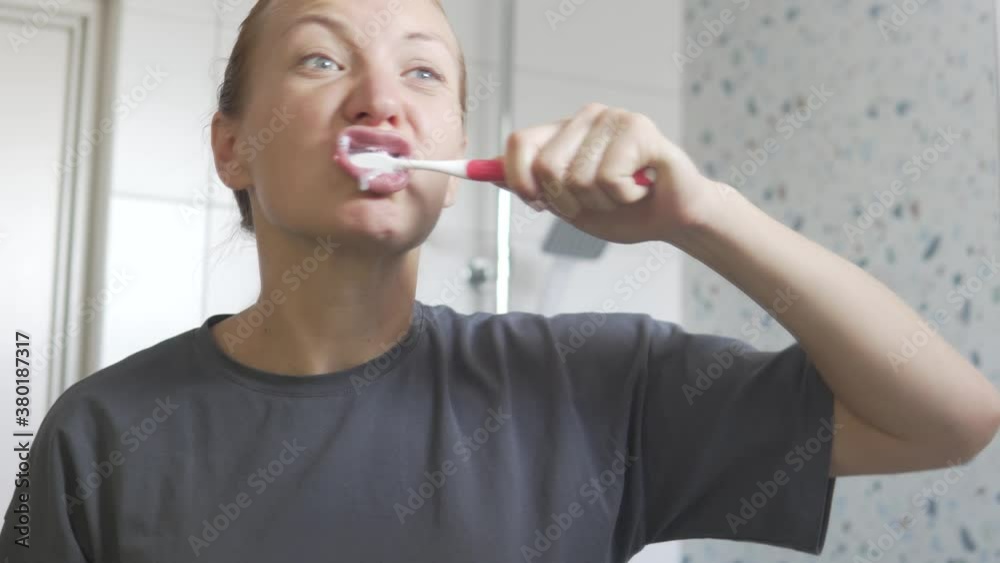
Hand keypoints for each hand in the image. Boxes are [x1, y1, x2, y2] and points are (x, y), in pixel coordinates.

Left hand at [498, 103, 725, 243]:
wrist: (673, 219)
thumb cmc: (622, 210)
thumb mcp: (568, 204)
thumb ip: (532, 187)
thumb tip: (487, 174)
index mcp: (564, 132)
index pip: (519, 142)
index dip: (516, 178)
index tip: (534, 202)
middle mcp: (586, 118)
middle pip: (544, 167)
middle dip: (567, 203)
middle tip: (595, 202)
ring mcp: (613, 119)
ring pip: (577, 178)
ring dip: (601, 203)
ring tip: (623, 194)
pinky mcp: (640, 128)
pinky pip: (608, 178)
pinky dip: (624, 197)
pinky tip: (641, 186)